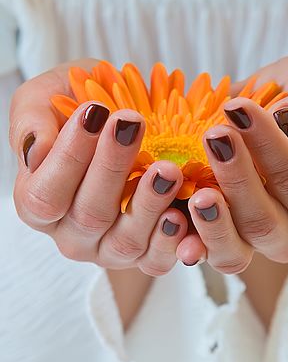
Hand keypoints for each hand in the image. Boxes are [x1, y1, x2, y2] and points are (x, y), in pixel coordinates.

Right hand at [9, 61, 204, 275]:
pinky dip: (170, 242)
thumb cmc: (85, 108)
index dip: (68, 157)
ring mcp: (110, 251)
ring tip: (167, 169)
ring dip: (148, 204)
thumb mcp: (47, 99)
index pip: (45, 195)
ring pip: (125, 241)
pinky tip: (181, 215)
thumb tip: (36, 150)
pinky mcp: (146, 258)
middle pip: (89, 216)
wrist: (129, 122)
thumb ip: (31, 121)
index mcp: (38, 205)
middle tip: (133, 126)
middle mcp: (73, 235)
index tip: (95, 111)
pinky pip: (156, 262)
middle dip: (112, 168)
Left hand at [177, 53, 287, 272]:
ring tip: (194, 191)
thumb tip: (286, 121)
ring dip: (210, 222)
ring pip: (232, 251)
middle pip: (263, 223)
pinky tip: (169, 221)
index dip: (268, 147)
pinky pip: (202, 251)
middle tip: (214, 138)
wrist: (273, 111)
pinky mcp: (220, 240)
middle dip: (236, 181)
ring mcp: (253, 243)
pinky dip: (184, 239)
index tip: (237, 108)